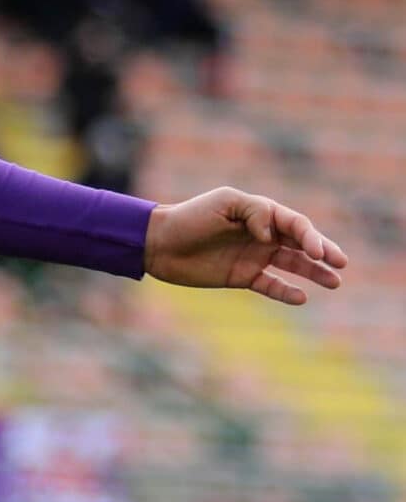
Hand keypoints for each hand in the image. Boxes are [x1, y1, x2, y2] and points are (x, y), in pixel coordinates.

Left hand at [143, 189, 346, 305]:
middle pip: (301, 244)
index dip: (311, 237)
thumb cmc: (190, 218)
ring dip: (313, 273)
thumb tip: (271, 233)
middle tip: (342, 263)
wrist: (159, 243)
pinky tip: (301, 297)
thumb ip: (253, 212)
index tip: (317, 252)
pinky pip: (270, 285)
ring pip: (292, 265)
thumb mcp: (224, 204)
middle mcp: (262, 235)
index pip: (295, 224)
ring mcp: (254, 256)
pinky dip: (285, 291)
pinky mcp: (241, 277)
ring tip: (335, 282)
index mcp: (261, 213)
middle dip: (323, 252)